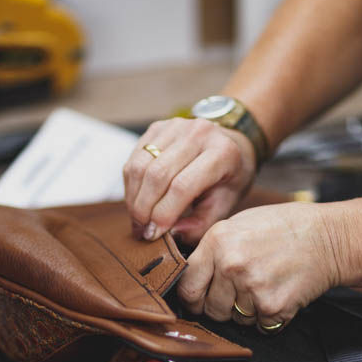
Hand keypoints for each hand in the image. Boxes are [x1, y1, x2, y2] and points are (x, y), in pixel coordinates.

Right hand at [123, 117, 255, 243]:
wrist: (230, 143)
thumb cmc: (227, 179)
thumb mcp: (224, 205)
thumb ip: (201, 224)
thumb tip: (172, 234)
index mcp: (221, 153)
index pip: (182, 186)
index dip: (163, 213)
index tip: (154, 235)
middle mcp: (197, 133)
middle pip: (157, 175)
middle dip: (144, 209)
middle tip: (142, 231)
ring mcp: (175, 126)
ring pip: (140, 166)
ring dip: (134, 198)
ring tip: (138, 220)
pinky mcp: (157, 127)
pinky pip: (134, 159)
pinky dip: (131, 185)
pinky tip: (137, 201)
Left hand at [177, 202, 351, 329]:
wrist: (329, 238)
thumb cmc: (286, 228)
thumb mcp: (239, 224)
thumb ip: (212, 249)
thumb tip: (188, 275)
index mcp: (217, 241)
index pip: (187, 287)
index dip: (191, 298)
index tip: (198, 299)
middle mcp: (231, 265)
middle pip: (210, 309)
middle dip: (222, 305)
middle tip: (241, 289)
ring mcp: (252, 288)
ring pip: (235, 319)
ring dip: (247, 311)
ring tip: (265, 284)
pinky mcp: (272, 307)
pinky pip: (258, 326)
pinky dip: (268, 316)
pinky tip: (278, 292)